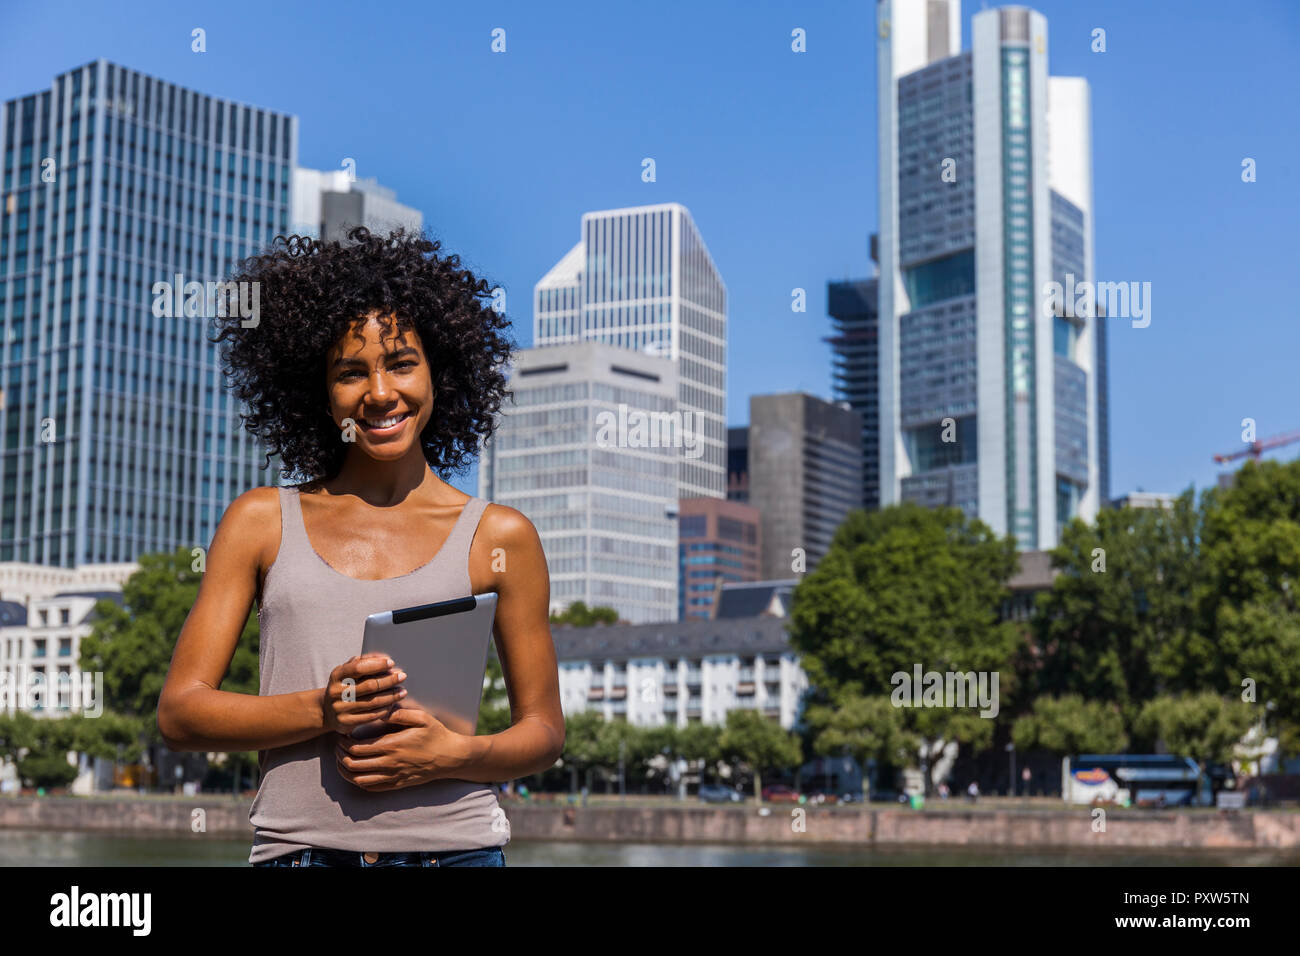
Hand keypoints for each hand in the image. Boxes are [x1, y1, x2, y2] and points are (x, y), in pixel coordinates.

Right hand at [320, 654, 406, 734]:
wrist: (327, 711)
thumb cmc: (345, 686)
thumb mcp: (348, 672)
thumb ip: (364, 662)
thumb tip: (383, 657)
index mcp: (336, 675)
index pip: (358, 668)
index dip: (376, 664)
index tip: (391, 663)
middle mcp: (336, 692)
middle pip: (369, 686)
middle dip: (389, 680)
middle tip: (402, 676)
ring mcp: (340, 708)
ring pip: (372, 702)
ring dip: (391, 696)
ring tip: (402, 691)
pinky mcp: (345, 722)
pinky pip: (370, 716)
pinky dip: (384, 710)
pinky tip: (392, 705)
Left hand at [333, 706, 476, 791]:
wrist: (451, 757)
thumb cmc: (436, 735)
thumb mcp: (421, 718)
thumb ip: (399, 714)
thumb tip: (380, 711)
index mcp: (392, 745)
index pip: (357, 748)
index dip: (344, 742)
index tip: (342, 735)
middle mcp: (390, 763)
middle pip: (353, 764)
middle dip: (340, 755)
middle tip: (338, 746)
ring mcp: (393, 776)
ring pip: (358, 779)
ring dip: (345, 770)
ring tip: (342, 760)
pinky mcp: (397, 785)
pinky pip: (371, 787)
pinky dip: (358, 781)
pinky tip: (356, 772)